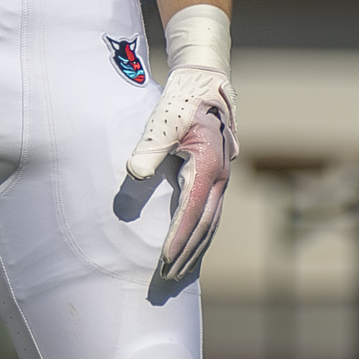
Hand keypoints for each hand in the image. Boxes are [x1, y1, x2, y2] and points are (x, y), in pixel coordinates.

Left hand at [126, 6, 237, 281]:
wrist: (207, 78)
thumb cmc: (182, 98)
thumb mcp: (163, 119)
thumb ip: (149, 146)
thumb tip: (135, 173)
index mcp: (208, 165)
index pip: (192, 213)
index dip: (177, 240)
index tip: (162, 263)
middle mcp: (221, 175)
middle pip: (205, 225)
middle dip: (187, 255)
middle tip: (167, 280)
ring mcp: (223, 176)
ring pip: (211, 221)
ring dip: (195, 248)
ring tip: (177, 273)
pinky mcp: (218, 174)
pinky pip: (211, 211)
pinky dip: (200, 232)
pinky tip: (189, 245)